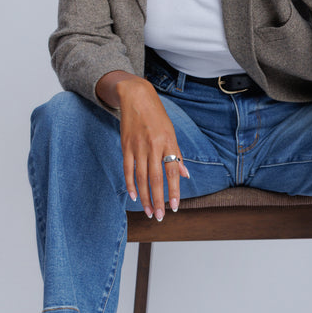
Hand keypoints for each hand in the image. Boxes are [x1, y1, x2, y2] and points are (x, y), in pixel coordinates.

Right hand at [96, 72, 188, 219]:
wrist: (136, 96)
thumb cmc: (157, 116)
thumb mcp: (171, 133)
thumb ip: (177, 155)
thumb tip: (185, 176)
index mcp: (168, 142)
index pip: (172, 171)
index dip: (174, 190)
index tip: (175, 206)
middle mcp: (153, 145)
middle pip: (155, 178)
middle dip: (158, 199)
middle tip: (160, 216)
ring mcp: (138, 146)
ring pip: (141, 177)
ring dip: (145, 197)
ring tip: (149, 211)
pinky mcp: (125, 146)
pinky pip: (128, 169)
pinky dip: (130, 184)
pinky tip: (134, 196)